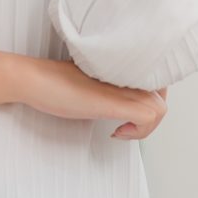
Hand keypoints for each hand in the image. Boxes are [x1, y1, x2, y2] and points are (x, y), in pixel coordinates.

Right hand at [1, 55, 169, 140]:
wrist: (34, 78)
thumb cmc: (55, 81)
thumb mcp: (92, 81)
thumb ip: (111, 84)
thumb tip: (122, 97)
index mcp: (123, 67)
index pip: (159, 80)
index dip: (150, 96)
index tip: (131, 111)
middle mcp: (128, 74)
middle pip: (163, 94)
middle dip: (149, 114)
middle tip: (128, 124)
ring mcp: (122, 88)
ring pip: (160, 108)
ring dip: (144, 127)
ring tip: (122, 129)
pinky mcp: (115, 102)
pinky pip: (148, 117)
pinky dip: (139, 131)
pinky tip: (117, 131)